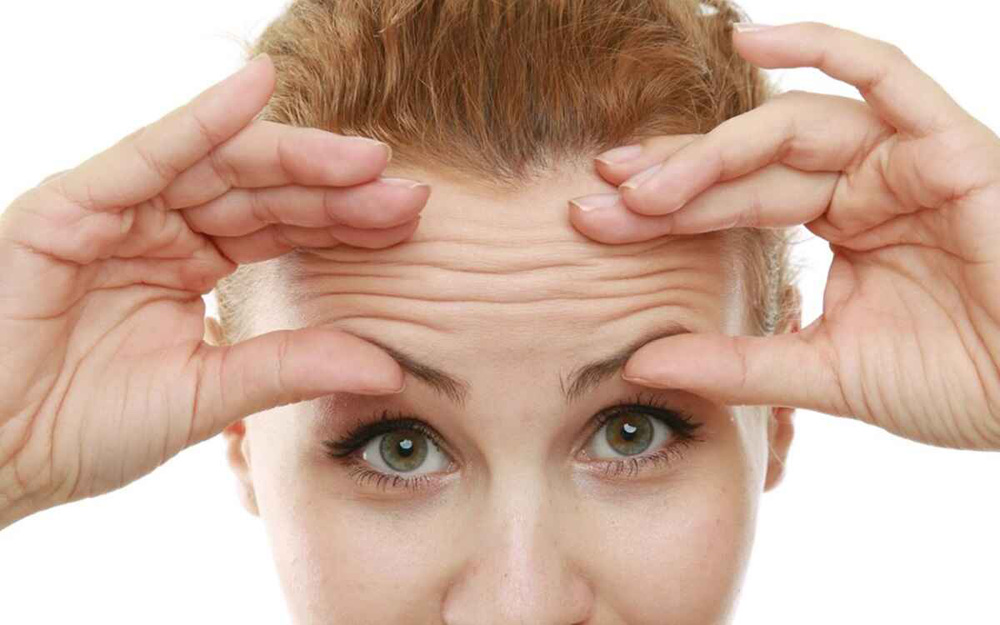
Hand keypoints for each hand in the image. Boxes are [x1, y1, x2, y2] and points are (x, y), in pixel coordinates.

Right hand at [0, 54, 427, 527]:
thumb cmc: (83, 428)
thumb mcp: (208, 394)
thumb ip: (290, 368)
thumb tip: (387, 366)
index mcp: (193, 267)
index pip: (284, 229)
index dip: (346, 221)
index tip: (410, 219)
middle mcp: (163, 229)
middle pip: (265, 192)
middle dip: (336, 189)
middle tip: (404, 190)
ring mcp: (120, 212)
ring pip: (221, 166)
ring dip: (294, 155)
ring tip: (364, 156)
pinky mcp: (72, 206)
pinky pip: (148, 152)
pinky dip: (202, 119)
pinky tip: (256, 88)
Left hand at [568, 22, 999, 449]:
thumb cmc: (959, 383)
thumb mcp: (823, 371)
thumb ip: (736, 364)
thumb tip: (638, 362)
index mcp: (839, 226)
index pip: (732, 205)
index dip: (664, 211)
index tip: (593, 220)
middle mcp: (862, 184)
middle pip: (746, 166)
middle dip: (670, 181)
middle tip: (596, 197)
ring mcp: (902, 160)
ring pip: (791, 129)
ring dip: (714, 149)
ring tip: (643, 179)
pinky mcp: (949, 145)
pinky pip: (885, 75)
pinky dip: (822, 46)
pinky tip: (752, 37)